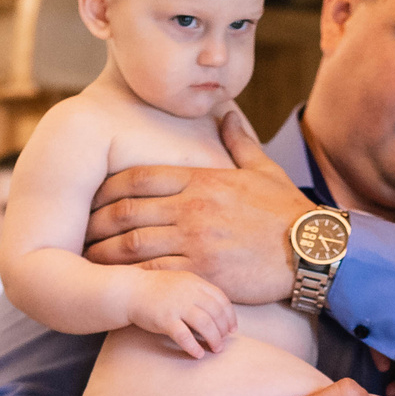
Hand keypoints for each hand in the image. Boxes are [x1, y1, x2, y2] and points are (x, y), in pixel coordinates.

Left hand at [85, 108, 310, 304]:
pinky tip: (116, 284)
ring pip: (132, 245)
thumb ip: (238, 140)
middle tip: (77, 232)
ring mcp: (197, 241)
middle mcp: (193, 207)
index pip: (138, 177)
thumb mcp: (264, 169)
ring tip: (86, 261)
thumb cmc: (289, 213)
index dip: (106, 188)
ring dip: (103, 253)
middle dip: (95, 222)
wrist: (317, 250)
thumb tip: (225, 111)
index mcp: (202, 180)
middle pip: (126, 211)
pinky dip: (130, 279)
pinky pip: (155, 275)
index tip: (91, 198)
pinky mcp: (204, 273)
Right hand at [127, 269, 236, 359]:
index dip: (230, 317)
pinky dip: (194, 347)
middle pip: (216, 314)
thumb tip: (218, 312)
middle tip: (223, 342)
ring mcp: (177, 306)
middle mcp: (189, 293)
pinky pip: (185, 336)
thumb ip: (199, 292)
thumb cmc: (157, 290)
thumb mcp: (181, 282)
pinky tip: (198, 354)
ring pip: (205, 325)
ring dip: (214, 339)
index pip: (221, 300)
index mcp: (195, 283)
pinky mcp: (165, 319)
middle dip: (223, 331)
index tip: (232, 329)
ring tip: (215, 349)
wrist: (130, 291)